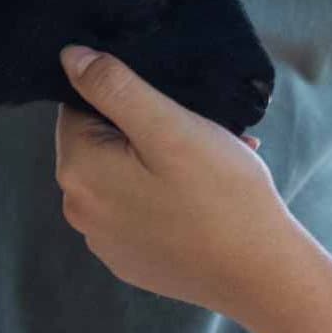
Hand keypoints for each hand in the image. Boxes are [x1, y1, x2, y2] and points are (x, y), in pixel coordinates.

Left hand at [54, 47, 309, 321]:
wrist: (262, 275)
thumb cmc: (220, 194)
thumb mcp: (169, 126)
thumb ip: (114, 87)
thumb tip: (69, 57)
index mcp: (78, 170)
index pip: (80, 107)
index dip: (125, 97)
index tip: (171, 105)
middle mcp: (78, 209)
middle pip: (102, 142)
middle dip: (146, 128)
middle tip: (199, 130)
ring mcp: (104, 241)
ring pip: (124, 175)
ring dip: (160, 160)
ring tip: (212, 161)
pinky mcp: (130, 260)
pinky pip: (138, 210)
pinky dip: (165, 196)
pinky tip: (205, 197)